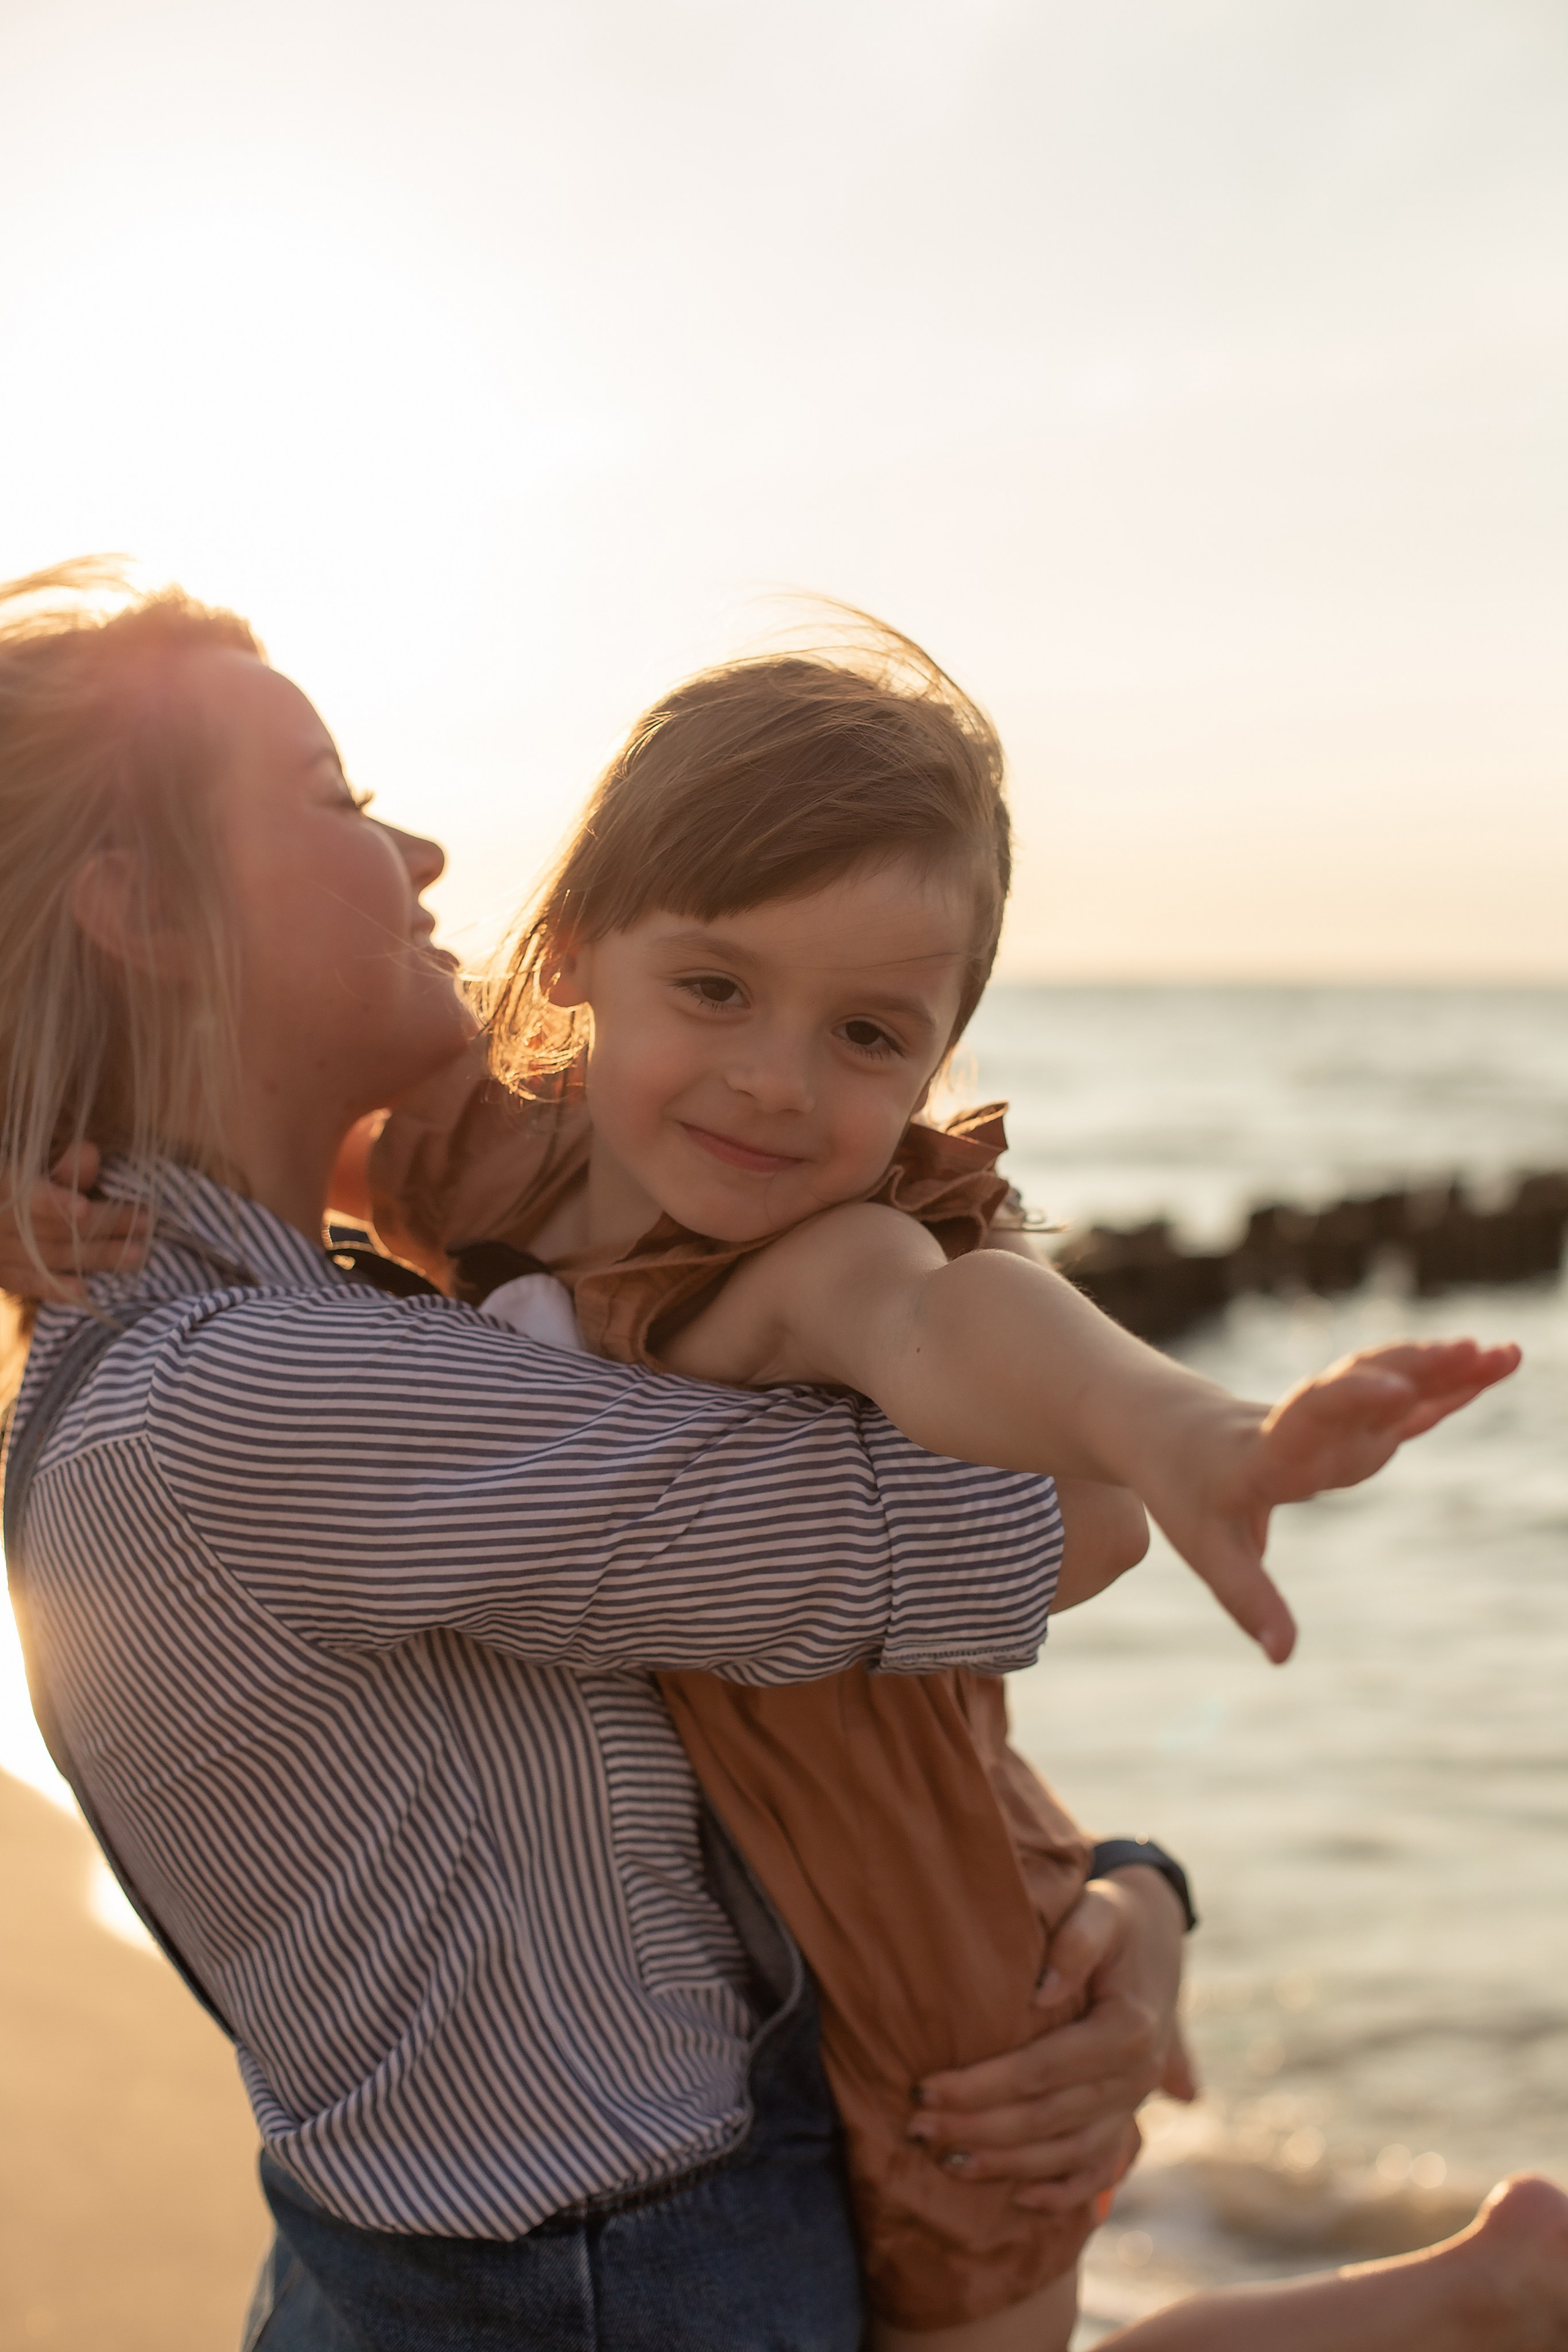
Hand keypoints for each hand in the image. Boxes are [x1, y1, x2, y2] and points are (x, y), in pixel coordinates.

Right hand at [0, 1144, 147, 1302]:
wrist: (1, 1220)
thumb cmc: (23, 1187)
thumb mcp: (37, 1170)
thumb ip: (63, 1169)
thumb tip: (90, 1152)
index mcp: (5, 1186)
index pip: (30, 1196)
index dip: (55, 1202)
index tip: (84, 1208)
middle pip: (54, 1228)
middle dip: (102, 1225)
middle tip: (146, 1223)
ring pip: (50, 1256)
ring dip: (95, 1256)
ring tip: (137, 1254)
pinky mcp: (2, 1275)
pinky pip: (29, 1284)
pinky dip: (56, 1288)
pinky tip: (85, 1291)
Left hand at [907, 1866, 1188, 2210]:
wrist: (1156, 1934)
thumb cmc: (1114, 1919)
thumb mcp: (1100, 1910)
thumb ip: (1075, 1944)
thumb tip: (1041, 1991)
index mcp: (1127, 2029)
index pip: (1041, 2071)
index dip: (982, 2086)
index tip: (925, 2087)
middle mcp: (1136, 2077)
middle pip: (1047, 2117)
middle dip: (978, 2128)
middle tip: (917, 2127)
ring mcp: (1135, 2103)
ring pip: (1068, 2152)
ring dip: (1006, 2165)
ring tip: (946, 2161)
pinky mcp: (1129, 2116)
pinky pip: (1100, 2168)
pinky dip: (1063, 2192)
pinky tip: (1019, 2200)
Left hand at [1152, 1337, 1520, 1664]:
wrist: (1165, 1427)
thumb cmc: (1186, 1492)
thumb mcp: (1208, 1550)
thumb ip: (1249, 1599)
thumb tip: (1283, 1657)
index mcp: (1266, 1454)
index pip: (1307, 1422)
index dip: (1349, 1402)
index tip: (1394, 1389)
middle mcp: (1302, 1424)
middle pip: (1360, 1395)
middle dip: (1415, 1374)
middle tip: (1469, 1353)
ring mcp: (1329, 1414)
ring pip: (1388, 1384)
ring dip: (1443, 1369)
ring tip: (1502, 1353)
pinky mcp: (1348, 1413)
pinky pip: (1401, 1401)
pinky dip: (1445, 1387)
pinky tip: (1491, 1367)